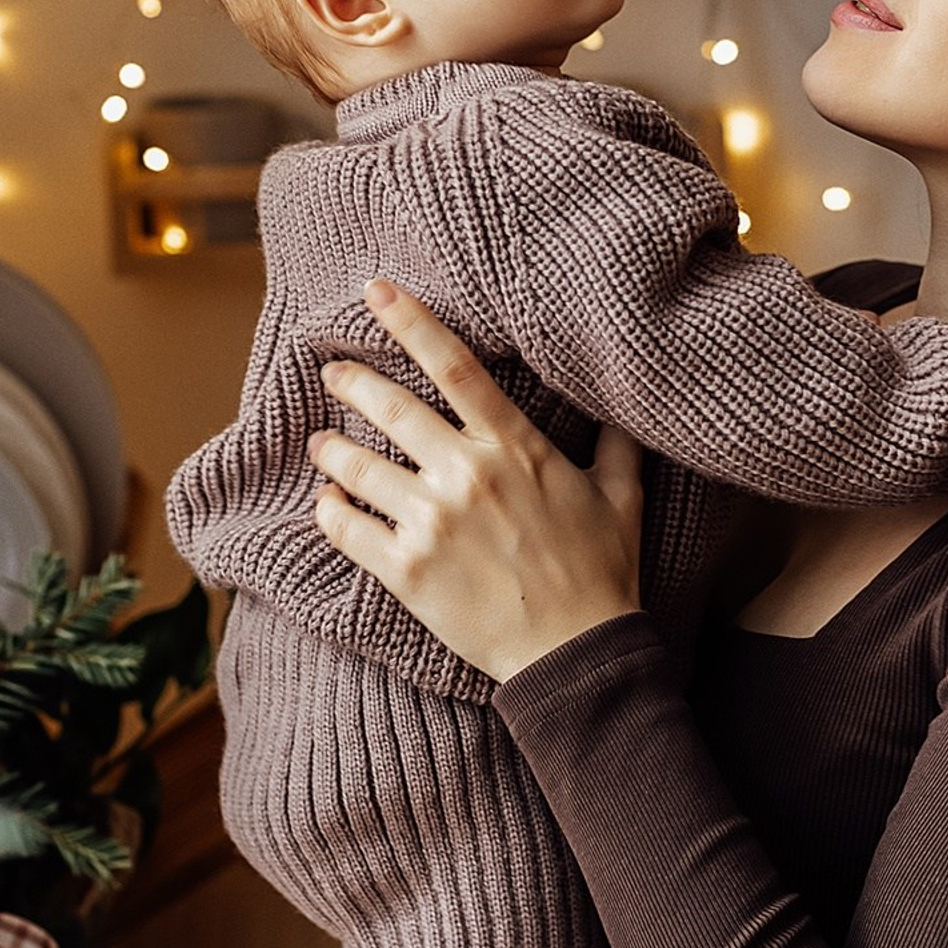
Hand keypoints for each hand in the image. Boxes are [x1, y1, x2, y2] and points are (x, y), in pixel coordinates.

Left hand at [307, 279, 646, 682]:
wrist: (575, 654)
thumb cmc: (602, 571)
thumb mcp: (621, 496)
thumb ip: (616, 443)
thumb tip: (626, 403)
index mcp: (515, 448)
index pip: (455, 369)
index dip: (411, 323)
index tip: (375, 293)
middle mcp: (467, 476)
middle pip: (393, 409)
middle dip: (355, 380)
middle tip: (332, 368)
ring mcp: (432, 524)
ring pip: (358, 467)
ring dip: (333, 448)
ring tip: (321, 441)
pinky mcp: (406, 572)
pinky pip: (348, 528)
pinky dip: (329, 510)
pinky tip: (326, 501)